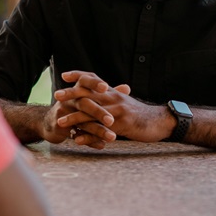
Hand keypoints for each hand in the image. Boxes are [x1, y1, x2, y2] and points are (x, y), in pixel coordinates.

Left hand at [54, 71, 172, 142]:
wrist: (160, 122)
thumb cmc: (141, 114)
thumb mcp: (125, 102)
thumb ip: (111, 98)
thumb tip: (100, 95)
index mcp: (113, 92)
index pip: (93, 79)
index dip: (79, 75)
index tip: (64, 75)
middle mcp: (113, 98)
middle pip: (88, 93)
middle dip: (71, 94)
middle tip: (56, 96)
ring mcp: (117, 111)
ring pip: (91, 113)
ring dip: (74, 117)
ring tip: (59, 121)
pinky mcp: (121, 125)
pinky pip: (100, 130)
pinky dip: (88, 136)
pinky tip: (77, 139)